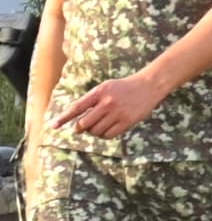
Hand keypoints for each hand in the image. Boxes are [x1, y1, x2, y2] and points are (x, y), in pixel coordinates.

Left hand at [50, 66, 170, 137]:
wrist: (149, 85)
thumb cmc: (123, 87)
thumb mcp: (105, 87)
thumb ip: (90, 100)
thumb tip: (74, 117)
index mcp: (99, 92)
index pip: (76, 108)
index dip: (63, 118)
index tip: (53, 126)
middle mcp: (107, 103)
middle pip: (84, 124)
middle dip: (80, 128)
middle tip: (81, 127)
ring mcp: (118, 113)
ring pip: (96, 131)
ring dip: (93, 131)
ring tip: (98, 125)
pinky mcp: (127, 121)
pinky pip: (108, 135)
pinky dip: (104, 135)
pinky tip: (107, 129)